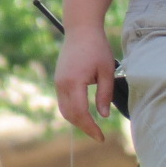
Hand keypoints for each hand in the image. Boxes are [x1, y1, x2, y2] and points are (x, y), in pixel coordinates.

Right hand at [54, 27, 116, 142]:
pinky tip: (84, 114)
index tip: (101, 137)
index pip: (80, 113)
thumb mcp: (107, 70)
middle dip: (84, 127)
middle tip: (99, 135)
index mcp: (74, 82)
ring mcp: (58, 82)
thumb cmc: (97, 47)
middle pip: (70, 115)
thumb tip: (104, 115)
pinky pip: (63, 101)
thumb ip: (105, 94)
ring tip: (93, 127)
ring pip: (64, 110)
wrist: (81, 29)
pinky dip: (73, 111)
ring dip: (77, 121)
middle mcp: (62, 84)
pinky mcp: (58, 80)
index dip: (90, 128)